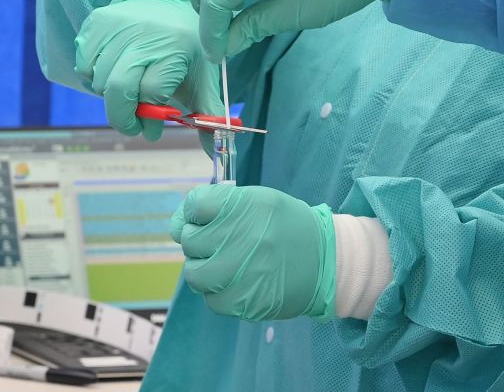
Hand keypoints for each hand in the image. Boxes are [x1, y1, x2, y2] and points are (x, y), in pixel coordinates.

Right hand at [74, 0, 221, 139]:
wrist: (172, 9)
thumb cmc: (187, 52)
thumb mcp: (202, 80)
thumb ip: (207, 116)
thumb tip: (215, 154)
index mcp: (175, 47)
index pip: (152, 93)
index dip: (151, 119)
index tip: (153, 129)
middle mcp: (145, 33)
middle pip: (119, 88)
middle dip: (123, 116)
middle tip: (133, 124)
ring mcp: (118, 25)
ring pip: (100, 81)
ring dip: (113, 96)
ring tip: (132, 88)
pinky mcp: (97, 22)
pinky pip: (84, 66)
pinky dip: (96, 76)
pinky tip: (116, 69)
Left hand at [169, 185, 335, 320]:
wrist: (327, 261)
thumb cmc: (287, 227)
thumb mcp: (260, 202)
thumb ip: (218, 206)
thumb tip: (176, 224)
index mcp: (248, 205)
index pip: (195, 205)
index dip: (196, 213)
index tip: (206, 218)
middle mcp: (243, 236)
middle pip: (190, 239)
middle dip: (200, 241)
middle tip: (222, 242)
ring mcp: (242, 271)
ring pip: (194, 272)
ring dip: (205, 268)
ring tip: (227, 264)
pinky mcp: (243, 301)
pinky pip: (210, 298)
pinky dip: (219, 291)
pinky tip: (239, 282)